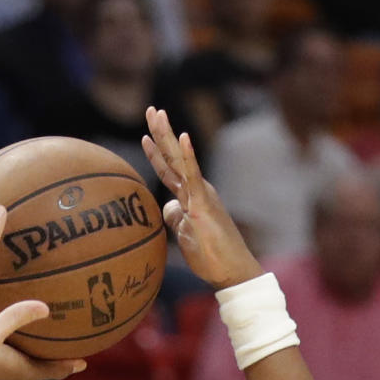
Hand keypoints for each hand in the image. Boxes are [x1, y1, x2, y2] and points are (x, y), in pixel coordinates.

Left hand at [142, 106, 261, 288]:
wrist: (232, 271)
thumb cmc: (211, 256)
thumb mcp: (185, 235)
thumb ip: (176, 217)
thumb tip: (167, 206)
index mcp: (190, 196)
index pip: (169, 169)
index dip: (156, 151)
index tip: (147, 133)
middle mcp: (195, 190)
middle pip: (172, 157)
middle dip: (160, 132)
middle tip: (150, 109)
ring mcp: (200, 194)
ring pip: (179, 161)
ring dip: (168, 137)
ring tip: (158, 115)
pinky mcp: (204, 204)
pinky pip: (194, 177)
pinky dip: (188, 157)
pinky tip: (184, 138)